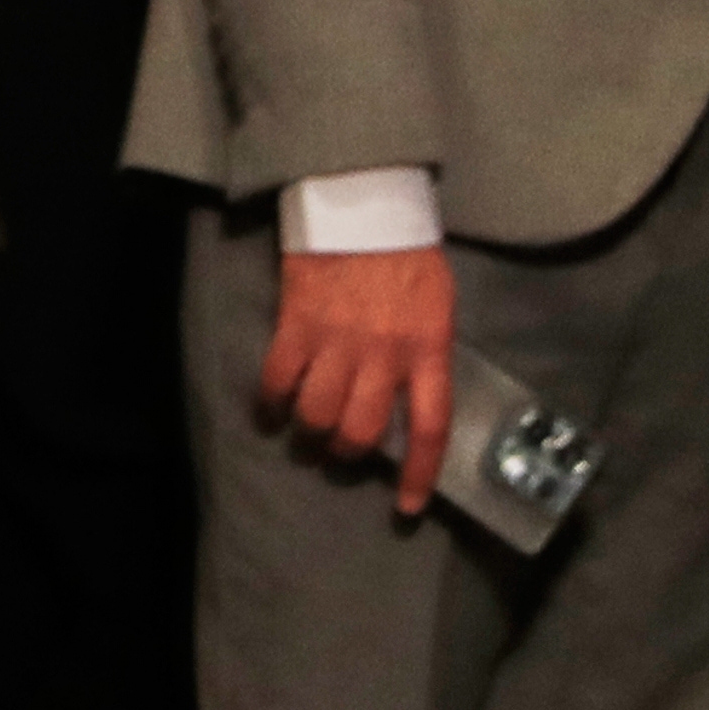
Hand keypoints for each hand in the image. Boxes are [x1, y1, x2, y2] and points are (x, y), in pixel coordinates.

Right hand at [262, 242, 459, 515]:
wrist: (362, 202)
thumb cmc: (407, 252)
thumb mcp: (438, 305)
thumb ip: (427, 351)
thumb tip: (413, 394)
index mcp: (428, 349)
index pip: (429, 427)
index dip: (419, 475)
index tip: (408, 507)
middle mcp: (384, 354)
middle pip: (362, 430)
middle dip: (348, 452)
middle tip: (339, 451)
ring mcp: (337, 341)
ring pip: (318, 413)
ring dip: (310, 432)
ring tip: (305, 432)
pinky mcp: (296, 324)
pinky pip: (278, 379)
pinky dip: (271, 402)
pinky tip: (271, 410)